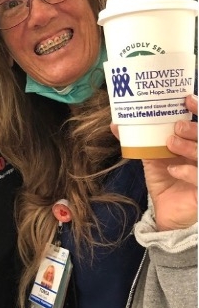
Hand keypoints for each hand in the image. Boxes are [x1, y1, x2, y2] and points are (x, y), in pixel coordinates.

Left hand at [111, 94, 197, 230]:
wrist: (167, 209)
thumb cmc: (164, 178)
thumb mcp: (151, 156)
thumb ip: (139, 140)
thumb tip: (116, 124)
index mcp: (194, 142)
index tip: (186, 99)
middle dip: (193, 128)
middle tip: (176, 126)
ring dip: (189, 146)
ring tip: (170, 143)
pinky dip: (188, 171)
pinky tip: (173, 169)